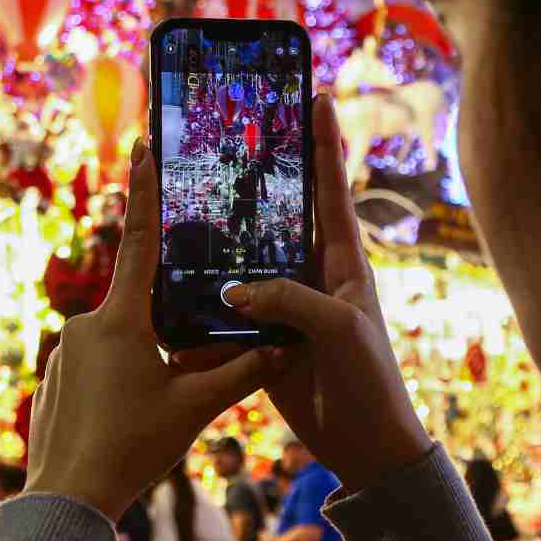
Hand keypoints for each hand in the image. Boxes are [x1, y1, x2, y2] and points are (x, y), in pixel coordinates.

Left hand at [23, 140, 282, 520]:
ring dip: (144, 368)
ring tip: (151, 417)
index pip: (142, 244)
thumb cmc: (131, 450)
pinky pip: (97, 368)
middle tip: (176, 379)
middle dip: (167, 335)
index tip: (143, 147)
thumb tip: (283, 346)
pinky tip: (128, 424)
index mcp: (122, 322)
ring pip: (121, 345)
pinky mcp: (54, 379)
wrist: (66, 500)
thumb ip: (240, 372)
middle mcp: (86, 326)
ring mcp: (65, 352)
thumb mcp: (195, 409)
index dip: (147, 194)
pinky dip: (119, 386)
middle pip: (142, 311)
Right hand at [219, 94, 433, 491]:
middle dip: (259, 182)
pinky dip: (204, 305)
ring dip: (220, 245)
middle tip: (229, 140)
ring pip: (247, 266)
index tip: (318, 95)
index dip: (324, 142)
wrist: (367, 446)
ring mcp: (288, 309)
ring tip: (183, 208)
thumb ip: (287, 299)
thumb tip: (233, 288)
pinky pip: (229, 315)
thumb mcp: (336, 329)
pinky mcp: (265, 343)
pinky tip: (172, 288)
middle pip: (282, 218)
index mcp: (345, 263)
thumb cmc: (369, 380)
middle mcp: (316, 278)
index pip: (332, 190)